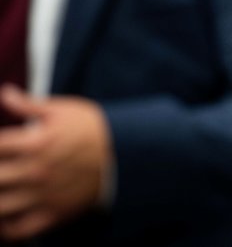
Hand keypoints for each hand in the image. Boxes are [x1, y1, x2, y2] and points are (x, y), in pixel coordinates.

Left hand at [0, 84, 112, 241]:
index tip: (0, 147)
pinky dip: (5, 230)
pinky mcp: (53, 214)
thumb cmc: (95, 129)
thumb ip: (29, 104)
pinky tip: (6, 217)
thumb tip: (6, 93)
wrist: (127, 153)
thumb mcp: (63, 110)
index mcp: (35, 142)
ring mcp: (43, 195)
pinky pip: (18, 230)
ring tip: (4, 189)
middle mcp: (35, 171)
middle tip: (2, 168)